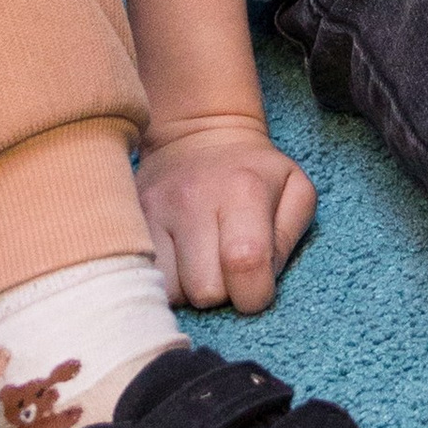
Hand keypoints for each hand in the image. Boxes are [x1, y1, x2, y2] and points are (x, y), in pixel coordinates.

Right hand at [135, 119, 316, 312]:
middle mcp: (194, 201)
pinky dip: (165, 282)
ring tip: (202, 262)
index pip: (246, 265)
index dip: (256, 293)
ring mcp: (156, 212)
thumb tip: (263, 277)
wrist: (197, 133)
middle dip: (223, 292)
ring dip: (190, 290)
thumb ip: (288, 237)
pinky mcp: (132, 223)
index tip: (257, 285)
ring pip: (172, 293)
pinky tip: (179, 263)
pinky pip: (146, 279)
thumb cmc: (253, 171)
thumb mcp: (294, 189)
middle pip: (206, 291)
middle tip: (227, 267)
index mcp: (244, 191)